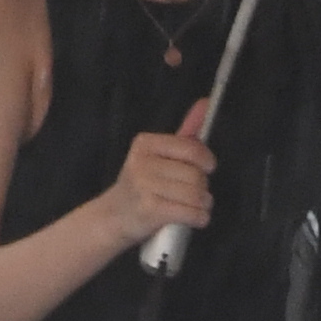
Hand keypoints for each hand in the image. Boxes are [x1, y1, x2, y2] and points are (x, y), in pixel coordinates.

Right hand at [104, 122, 216, 249]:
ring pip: (196, 194)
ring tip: (195, 206)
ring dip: (203, 204)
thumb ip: (185, 132)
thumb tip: (207, 103)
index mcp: (146, 144)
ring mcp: (144, 187)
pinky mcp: (149, 210)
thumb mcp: (159, 155)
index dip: (206, 160)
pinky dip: (199, 217)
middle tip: (193, 192)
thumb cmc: (143, 184)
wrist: (113, 216)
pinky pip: (190, 213)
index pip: (191, 148)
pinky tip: (195, 217)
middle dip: (202, 187)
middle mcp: (142, 163)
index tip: (208, 168)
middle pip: (195, 174)